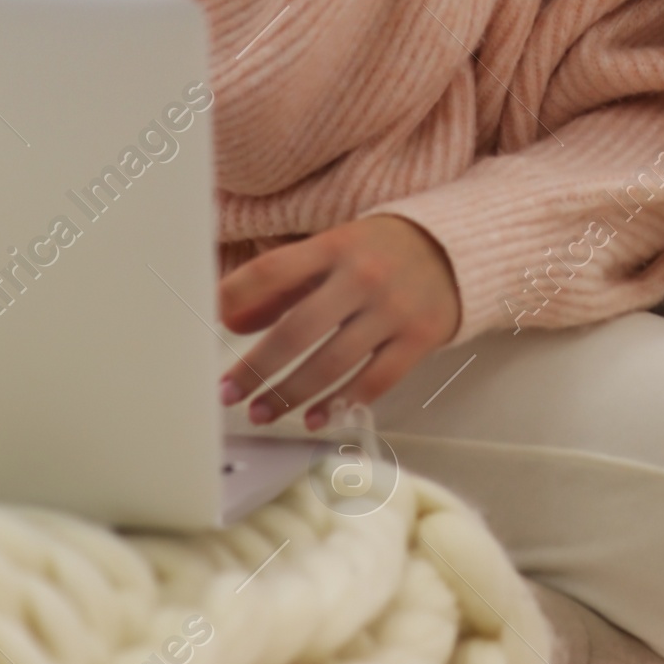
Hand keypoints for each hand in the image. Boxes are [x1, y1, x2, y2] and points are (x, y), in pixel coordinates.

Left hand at [217, 214, 461, 426]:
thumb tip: (230, 322)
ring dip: (290, 394)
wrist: (456, 248)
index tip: (207, 328)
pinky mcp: (419, 337)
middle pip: (298, 329)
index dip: (235, 297)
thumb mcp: (332, 251)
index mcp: (336, 245)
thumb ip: (283, 285)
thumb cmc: (379, 252)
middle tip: (229, 394)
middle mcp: (363, 275)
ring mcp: (394, 308)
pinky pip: (374, 380)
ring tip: (262, 412)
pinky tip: (315, 417)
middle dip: (257, 368)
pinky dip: (340, 403)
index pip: (273, 270)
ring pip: (332, 362)